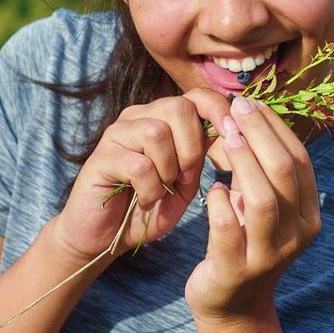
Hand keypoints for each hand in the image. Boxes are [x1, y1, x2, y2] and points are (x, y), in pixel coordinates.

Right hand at [51, 89, 230, 260]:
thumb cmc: (150, 205)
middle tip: (185, 178)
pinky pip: (138, 165)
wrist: (107, 236)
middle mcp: (139, 117)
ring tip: (162, 189)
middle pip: (178, 107)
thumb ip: (202, 154)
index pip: (196, 96)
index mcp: (163, 118)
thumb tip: (230, 129)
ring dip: (168, 169)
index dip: (218, 111)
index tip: (233, 135)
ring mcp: (117, 134)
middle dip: (192, 147)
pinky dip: (150, 189)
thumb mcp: (186, 180)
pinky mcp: (100, 157)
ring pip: (157, 132)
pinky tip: (145, 200)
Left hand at [185, 95, 321, 322]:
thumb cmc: (246, 241)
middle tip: (236, 108)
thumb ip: (262, 169)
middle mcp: (296, 235)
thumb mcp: (263, 205)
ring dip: (242, 160)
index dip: (276, 127)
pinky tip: (211, 189)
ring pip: (262, 199)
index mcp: (308, 215)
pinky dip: (219, 203)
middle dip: (259, 134)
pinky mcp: (236, 270)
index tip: (251, 103)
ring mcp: (268, 255)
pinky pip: (229, 229)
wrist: (232, 305)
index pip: (300, 160)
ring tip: (223, 137)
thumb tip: (247, 113)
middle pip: (284, 172)